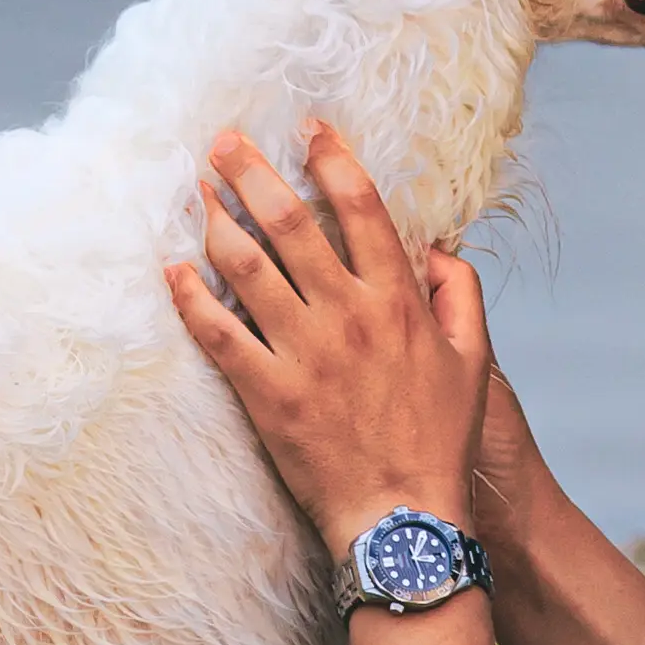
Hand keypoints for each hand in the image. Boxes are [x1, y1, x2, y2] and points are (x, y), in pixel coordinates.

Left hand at [165, 125, 494, 548]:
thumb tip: (439, 249)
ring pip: (248, 270)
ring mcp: (306, 354)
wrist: (404, 516)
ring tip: (197, 192)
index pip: (362, 208)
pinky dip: (191, 298)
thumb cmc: (440, 441)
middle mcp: (349, 316)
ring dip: (217, 222)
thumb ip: (461, 295)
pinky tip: (171, 269)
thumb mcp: (472, 362)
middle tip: (222, 143)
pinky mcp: (269, 394)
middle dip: (252, 174)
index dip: (331, 159)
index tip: (307, 128)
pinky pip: (219, 334)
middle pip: (291, 225)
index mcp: (398, 302)